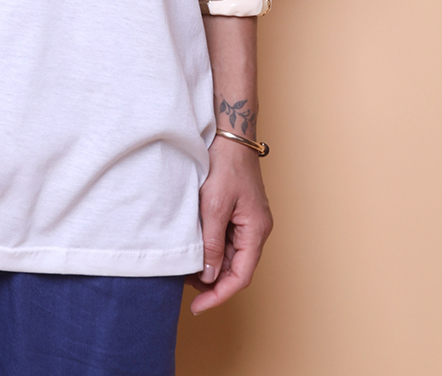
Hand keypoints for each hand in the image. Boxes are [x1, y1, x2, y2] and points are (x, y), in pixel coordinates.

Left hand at [187, 137, 272, 313]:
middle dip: (212, 281)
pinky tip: (193, 246)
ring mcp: (248, 221)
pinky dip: (210, 247)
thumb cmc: (226, 165)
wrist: (231, 134)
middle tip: (185, 285)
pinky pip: (225, 239)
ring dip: (210, 264)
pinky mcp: (238, 212)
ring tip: (185, 266)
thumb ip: (212, 242)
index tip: (198, 307)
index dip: (219, 295)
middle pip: (235, 269)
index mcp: (256, 231)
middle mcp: (256, 230)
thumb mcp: (213, 205)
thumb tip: (210, 275)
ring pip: (229, 255)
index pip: (240, 277)